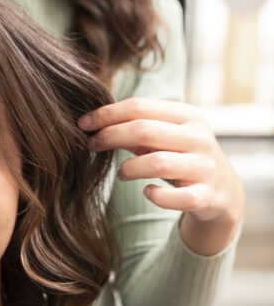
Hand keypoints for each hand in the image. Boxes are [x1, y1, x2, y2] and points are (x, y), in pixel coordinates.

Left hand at [78, 98, 244, 255]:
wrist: (222, 190)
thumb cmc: (181, 156)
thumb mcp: (165, 135)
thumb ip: (136, 127)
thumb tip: (92, 122)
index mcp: (188, 115)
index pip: (140, 107)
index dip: (107, 114)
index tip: (83, 123)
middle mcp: (199, 138)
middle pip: (144, 130)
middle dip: (111, 136)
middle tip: (92, 145)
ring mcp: (205, 167)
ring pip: (158, 163)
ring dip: (129, 168)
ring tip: (120, 174)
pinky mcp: (206, 196)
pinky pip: (178, 198)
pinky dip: (157, 196)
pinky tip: (147, 192)